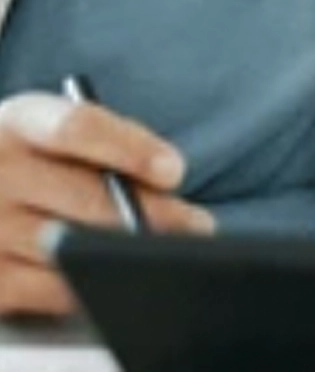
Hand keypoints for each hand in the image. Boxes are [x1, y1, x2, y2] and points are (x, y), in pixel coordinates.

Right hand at [0, 91, 213, 316]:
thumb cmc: (24, 159)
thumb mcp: (48, 131)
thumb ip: (101, 145)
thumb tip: (164, 181)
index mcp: (19, 121)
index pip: (79, 127)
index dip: (131, 149)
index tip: (175, 171)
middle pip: (87, 197)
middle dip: (152, 214)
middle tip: (197, 226)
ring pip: (74, 248)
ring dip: (127, 255)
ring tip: (168, 254)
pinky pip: (48, 291)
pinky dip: (90, 287)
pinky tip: (116, 280)